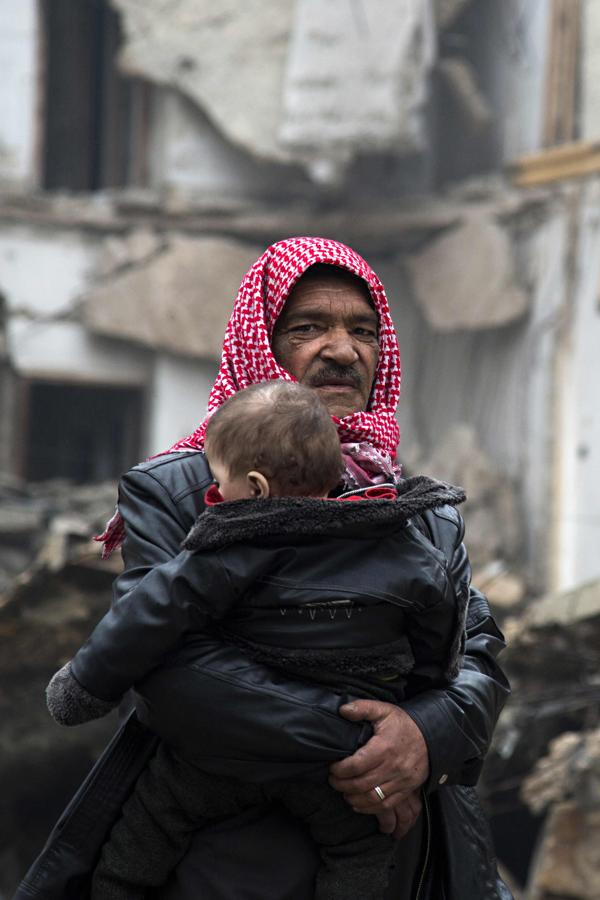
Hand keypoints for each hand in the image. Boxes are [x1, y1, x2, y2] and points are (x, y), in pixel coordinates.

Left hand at [328, 700, 429, 837]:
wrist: (431, 736)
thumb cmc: (404, 724)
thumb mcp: (384, 710)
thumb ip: (362, 708)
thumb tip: (342, 710)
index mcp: (384, 748)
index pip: (356, 765)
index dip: (340, 769)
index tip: (332, 767)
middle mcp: (392, 767)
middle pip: (361, 784)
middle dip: (342, 785)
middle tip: (332, 780)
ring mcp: (400, 781)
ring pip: (372, 798)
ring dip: (353, 798)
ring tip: (343, 792)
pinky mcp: (406, 790)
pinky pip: (386, 805)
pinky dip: (369, 808)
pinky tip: (357, 803)